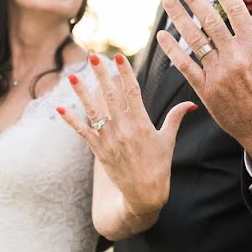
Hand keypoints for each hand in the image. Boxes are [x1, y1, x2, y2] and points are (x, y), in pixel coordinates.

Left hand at [57, 53, 197, 216]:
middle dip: (101, 75)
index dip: (125, 73)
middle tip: (93, 57)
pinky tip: (60, 107)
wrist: (144, 194)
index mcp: (142, 123)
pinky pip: (82, 132)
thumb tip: (192, 103)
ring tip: (72, 75)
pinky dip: (71, 120)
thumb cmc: (159, 165)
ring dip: (81, 92)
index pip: (132, 92)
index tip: (119, 57)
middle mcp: (124, 129)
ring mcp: (109, 139)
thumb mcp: (168, 140)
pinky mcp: (99, 150)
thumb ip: (176, 117)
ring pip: (93, 111)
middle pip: (110, 96)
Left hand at [158, 0, 251, 174]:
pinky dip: (173, 50)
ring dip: (179, 18)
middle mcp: (235, 57)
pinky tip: (163, 35)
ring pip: (195, 40)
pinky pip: (185, 66)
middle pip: (210, 21)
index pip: (236, 11)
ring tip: (168, 1)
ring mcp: (219, 73)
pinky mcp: (206, 89)